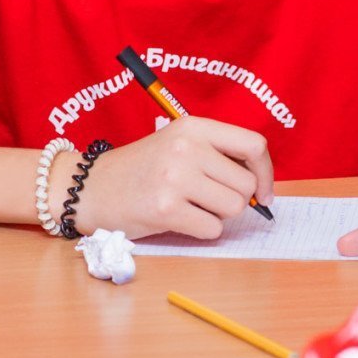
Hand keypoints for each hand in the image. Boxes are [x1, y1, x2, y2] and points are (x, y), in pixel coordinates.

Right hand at [72, 118, 272, 239]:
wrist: (91, 187)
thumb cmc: (141, 169)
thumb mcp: (177, 144)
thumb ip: (217, 155)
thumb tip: (262, 186)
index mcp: (193, 126)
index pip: (253, 145)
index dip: (266, 172)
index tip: (264, 191)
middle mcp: (187, 147)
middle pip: (246, 184)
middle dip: (234, 199)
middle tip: (207, 198)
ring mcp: (176, 178)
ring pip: (233, 208)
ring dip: (217, 215)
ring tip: (189, 206)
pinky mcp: (166, 209)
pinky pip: (212, 229)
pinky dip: (202, 231)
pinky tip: (178, 219)